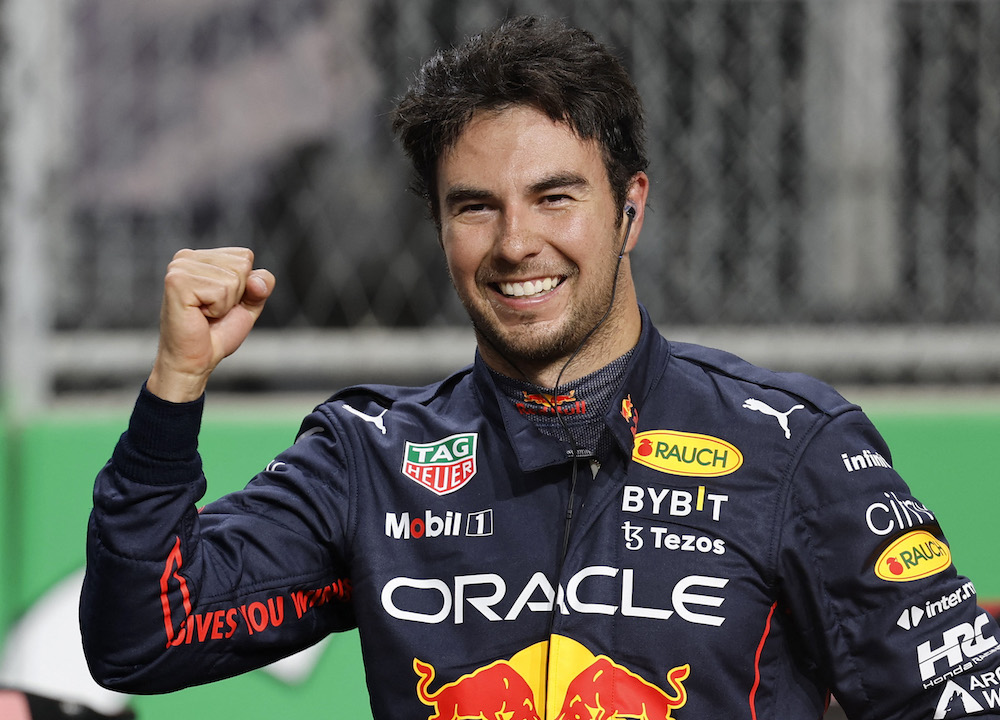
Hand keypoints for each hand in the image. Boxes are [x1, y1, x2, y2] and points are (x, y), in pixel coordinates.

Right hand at [146, 248, 275, 401]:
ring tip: (205, 314)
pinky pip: (221, 290)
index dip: (245, 285)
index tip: (222, 302)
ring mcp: (179, 267)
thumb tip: (256, 280)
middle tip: (213, 311)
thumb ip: (261, 284)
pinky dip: (217, 309)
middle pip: (242, 264)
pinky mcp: (177, 281)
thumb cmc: (216, 332)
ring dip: (225, 304)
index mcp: (201, 257)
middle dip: (236, 295)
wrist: (196, 360)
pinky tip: (199, 314)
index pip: (245, 256)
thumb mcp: (248, 304)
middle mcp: (186, 257)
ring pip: (233, 279)